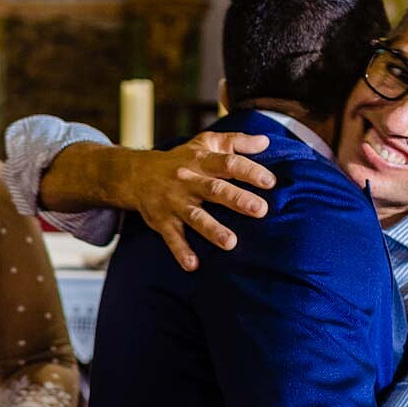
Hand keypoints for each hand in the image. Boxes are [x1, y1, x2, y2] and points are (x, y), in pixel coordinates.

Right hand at [123, 132, 276, 271]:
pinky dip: (181, 251)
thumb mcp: (205, 143)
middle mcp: (187, 181)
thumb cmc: (181, 159)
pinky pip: (171, 237)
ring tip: (231, 243)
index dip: (249, 171)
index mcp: (201, 161)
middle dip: (236, 199)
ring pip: (194, 216)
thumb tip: (265, 141)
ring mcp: (173, 202)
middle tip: (260, 210)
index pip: (227, 163)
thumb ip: (236, 141)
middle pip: (214, 189)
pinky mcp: (162, 220)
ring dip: (212, 229)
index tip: (270, 181)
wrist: (137, 174)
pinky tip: (193, 265)